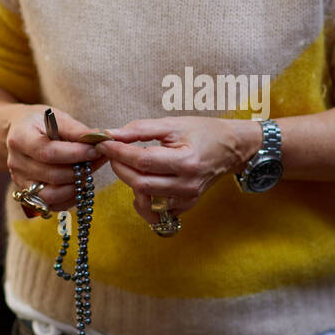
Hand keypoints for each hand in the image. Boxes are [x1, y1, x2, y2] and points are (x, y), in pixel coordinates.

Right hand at [6, 108, 110, 216]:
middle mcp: (16, 162)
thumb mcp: (57, 117)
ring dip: (75, 187)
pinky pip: (50, 205)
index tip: (96, 150)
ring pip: (50, 195)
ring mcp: (20, 180)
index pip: (48, 152)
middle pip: (52, 175)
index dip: (75, 154)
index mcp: (20, 138)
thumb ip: (77, 130)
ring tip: (88, 174)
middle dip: (80, 170)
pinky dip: (69, 198)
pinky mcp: (27, 194)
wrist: (19, 132)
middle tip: (98, 160)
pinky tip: (80, 185)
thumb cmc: (42, 123)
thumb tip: (101, 139)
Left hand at [96, 116, 261, 223]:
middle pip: (140, 183)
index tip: (103, 142)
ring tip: (129, 164)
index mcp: (187, 162)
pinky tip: (143, 180)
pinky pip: (155, 210)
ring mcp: (187, 200)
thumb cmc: (203, 132)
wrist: (230, 149)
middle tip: (112, 151)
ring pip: (144, 199)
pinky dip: (143, 196)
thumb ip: (140, 129)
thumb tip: (111, 134)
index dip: (118, 151)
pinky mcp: (185, 208)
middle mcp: (187, 186)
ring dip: (130, 181)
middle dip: (119, 166)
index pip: (142, 161)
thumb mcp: (173, 124)